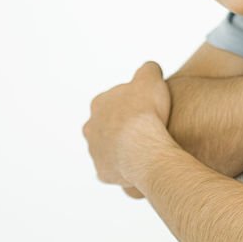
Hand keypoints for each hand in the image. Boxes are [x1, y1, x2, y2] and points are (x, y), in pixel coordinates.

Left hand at [83, 61, 172, 189]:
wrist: (143, 150)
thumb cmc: (145, 112)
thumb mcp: (151, 78)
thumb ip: (148, 70)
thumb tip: (149, 69)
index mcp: (99, 104)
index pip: (114, 100)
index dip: (133, 103)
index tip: (147, 108)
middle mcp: (91, 128)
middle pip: (108, 125)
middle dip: (123, 127)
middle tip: (146, 130)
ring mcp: (95, 151)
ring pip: (109, 148)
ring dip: (123, 148)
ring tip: (146, 149)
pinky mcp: (103, 172)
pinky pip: (115, 169)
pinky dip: (127, 167)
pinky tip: (142, 164)